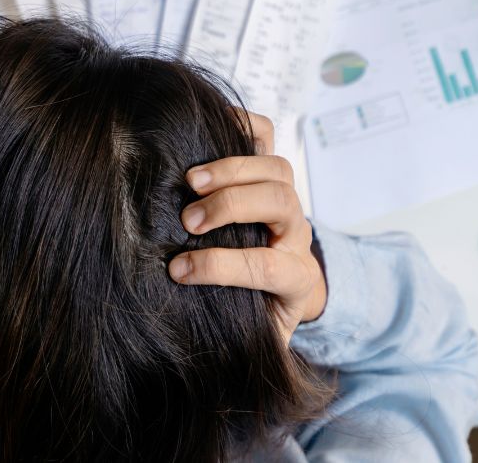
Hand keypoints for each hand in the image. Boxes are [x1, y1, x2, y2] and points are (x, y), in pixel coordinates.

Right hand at [167, 112, 326, 338]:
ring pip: (276, 169)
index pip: (270, 268)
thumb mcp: (255, 342)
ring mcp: (289, 201)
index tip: (179, 272)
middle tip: (189, 220)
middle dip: (233, 207)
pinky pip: (266, 136)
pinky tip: (209, 127)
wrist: (286, 293)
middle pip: (280, 204)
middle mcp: (297, 235)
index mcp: (297, 281)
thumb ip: (235, 342)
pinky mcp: (273, 175)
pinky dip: (242, 125)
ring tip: (190, 180)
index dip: (223, 268)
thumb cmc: (257, 318)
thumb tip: (183, 351)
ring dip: (232, 169)